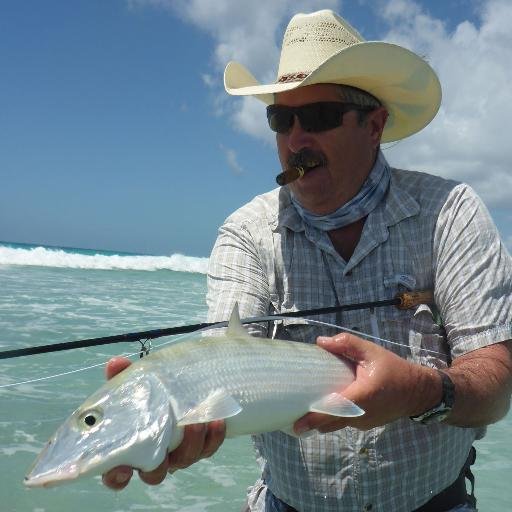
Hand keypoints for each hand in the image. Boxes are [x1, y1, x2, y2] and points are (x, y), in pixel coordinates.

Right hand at [101, 356, 225, 489]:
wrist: (179, 384)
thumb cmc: (148, 390)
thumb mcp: (134, 381)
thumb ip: (122, 374)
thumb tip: (116, 363)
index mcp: (130, 447)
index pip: (116, 475)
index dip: (117, 477)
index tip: (121, 469)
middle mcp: (154, 456)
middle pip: (155, 474)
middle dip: (161, 464)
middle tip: (165, 444)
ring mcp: (179, 453)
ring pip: (185, 460)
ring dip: (192, 443)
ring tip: (196, 422)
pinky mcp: (201, 445)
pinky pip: (208, 448)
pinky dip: (214, 437)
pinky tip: (216, 420)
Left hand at [293, 333, 438, 433]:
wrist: (419, 391)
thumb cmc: (393, 369)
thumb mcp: (371, 352)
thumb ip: (346, 344)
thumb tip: (320, 342)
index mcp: (362, 396)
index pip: (335, 410)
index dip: (315, 417)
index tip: (297, 423)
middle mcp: (362, 414)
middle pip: (331, 423)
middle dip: (312, 423)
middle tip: (292, 420)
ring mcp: (364, 423)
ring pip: (337, 425)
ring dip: (322, 421)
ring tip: (303, 414)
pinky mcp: (366, 425)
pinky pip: (346, 424)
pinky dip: (334, 419)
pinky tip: (324, 409)